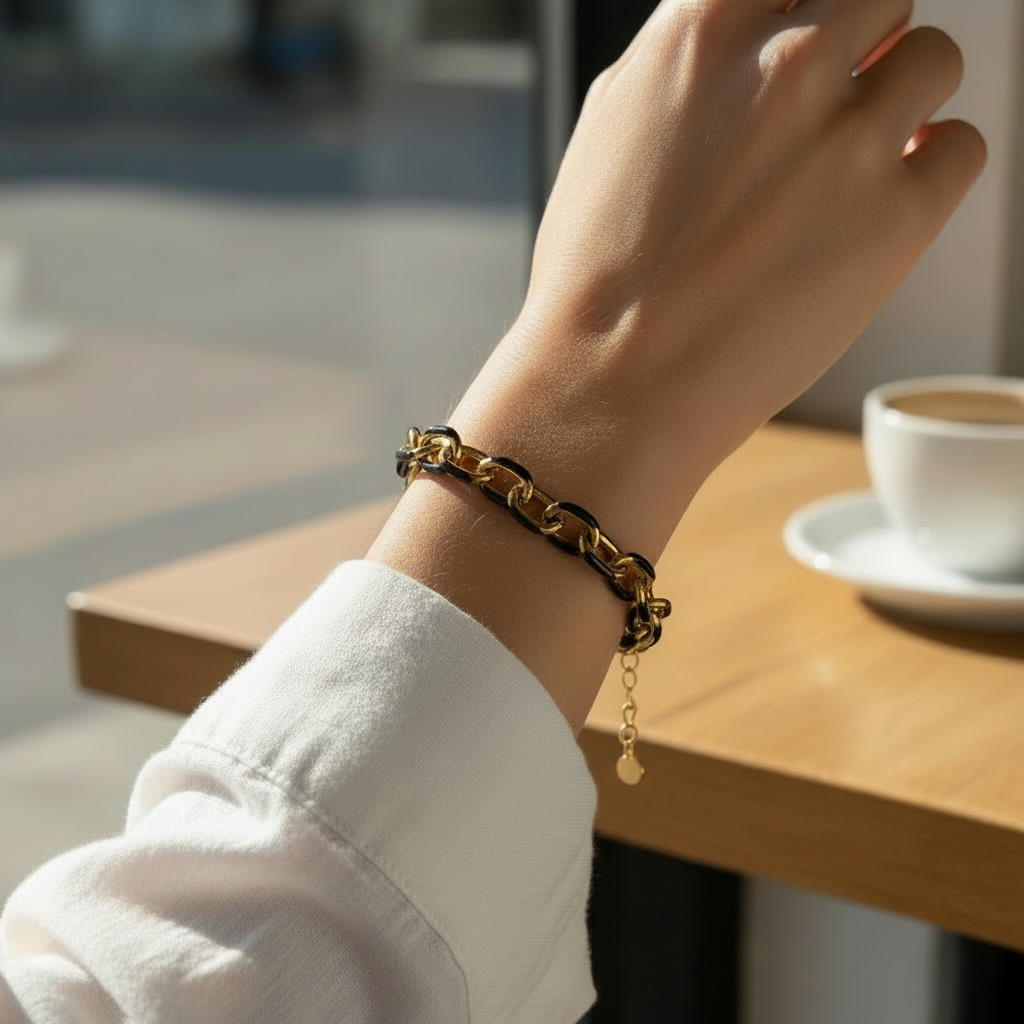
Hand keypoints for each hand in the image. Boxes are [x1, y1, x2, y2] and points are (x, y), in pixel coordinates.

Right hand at [457, 0, 984, 549]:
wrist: (614, 380)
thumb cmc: (596, 277)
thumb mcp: (608, 134)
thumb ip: (681, 71)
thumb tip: (736, 45)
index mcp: (703, 30)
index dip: (802, 11)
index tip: (807, 41)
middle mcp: (787, 60)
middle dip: (861, 42)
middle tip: (836, 103)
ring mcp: (851, 134)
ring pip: (934, 57)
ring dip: (905, 99)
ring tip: (858, 163)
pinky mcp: (899, 215)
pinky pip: (964, 147)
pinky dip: (934, 168)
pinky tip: (887, 203)